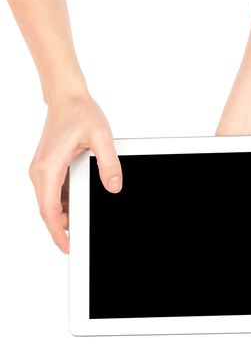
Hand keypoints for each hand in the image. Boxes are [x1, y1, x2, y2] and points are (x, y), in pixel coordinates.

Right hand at [29, 94, 121, 253]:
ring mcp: (43, 168)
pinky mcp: (49, 166)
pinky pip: (54, 191)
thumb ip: (108, 164)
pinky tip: (79, 204)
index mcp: (49, 167)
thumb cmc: (79, 113)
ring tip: (82, 224)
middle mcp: (41, 170)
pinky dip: (64, 203)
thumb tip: (113, 187)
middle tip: (79, 241)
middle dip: (61, 228)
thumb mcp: (101, 138)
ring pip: (50, 202)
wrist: (68, 98)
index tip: (68, 247)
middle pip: (47, 209)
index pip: (49, 210)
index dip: (57, 232)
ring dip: (63, 216)